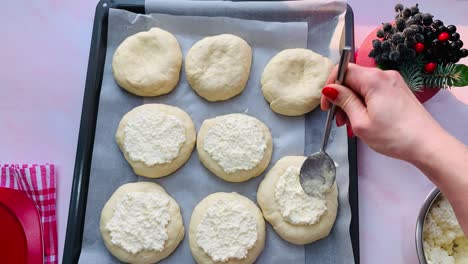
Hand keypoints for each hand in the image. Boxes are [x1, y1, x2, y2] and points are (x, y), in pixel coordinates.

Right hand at [321, 63, 443, 161]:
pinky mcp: (398, 90)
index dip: (330, 86)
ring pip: (362, 86)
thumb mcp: (361, 122)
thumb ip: (344, 101)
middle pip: (352, 78)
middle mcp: (384, 75)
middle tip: (339, 121)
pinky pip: (374, 91)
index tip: (327, 106)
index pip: (342, 70)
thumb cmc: (394, 136)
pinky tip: (364, 120)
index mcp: (373, 79)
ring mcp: (393, 82)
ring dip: (352, 102)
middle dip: (341, 97)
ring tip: (351, 124)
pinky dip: (364, 103)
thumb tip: (329, 89)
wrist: (427, 145)